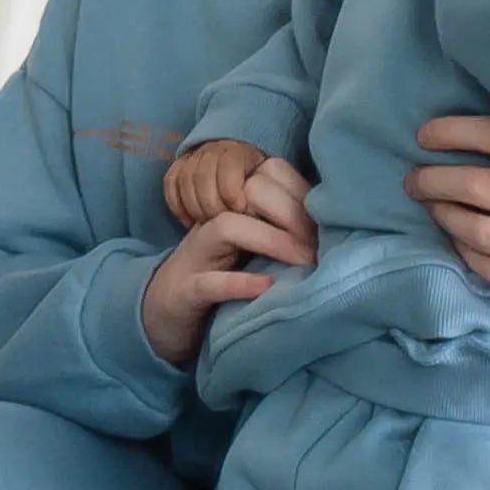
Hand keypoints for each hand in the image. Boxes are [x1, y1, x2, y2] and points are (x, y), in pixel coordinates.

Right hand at [140, 197, 315, 365]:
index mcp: (231, 210)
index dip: (301, 192)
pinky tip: (267, 288)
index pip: (266, 177)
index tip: (330, 222)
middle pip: (250, 193)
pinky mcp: (186, 290)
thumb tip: (329, 232)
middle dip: (292, 213)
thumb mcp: (248, 251)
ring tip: (305, 260)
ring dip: (272, 240)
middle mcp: (212, 223)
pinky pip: (210, 282)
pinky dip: (240, 284)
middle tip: (322, 244)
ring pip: (229, 227)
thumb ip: (277, 234)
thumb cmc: (216, 279)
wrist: (159, 313)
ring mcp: (197, 255)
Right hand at [162, 138, 268, 230]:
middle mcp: (216, 147)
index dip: (230, 188)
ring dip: (194, 206)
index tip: (239, 210)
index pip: (229, 163)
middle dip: (210, 203)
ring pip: (184, 178)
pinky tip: (189, 222)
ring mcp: (195, 155)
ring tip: (207, 225)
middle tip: (220, 222)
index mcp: (243, 150)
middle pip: (203, 172)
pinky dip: (178, 204)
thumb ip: (274, 197)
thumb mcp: (274, 190)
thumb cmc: (263, 195)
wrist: (246, 181)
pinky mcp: (179, 166)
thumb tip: (282, 217)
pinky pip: (171, 181)